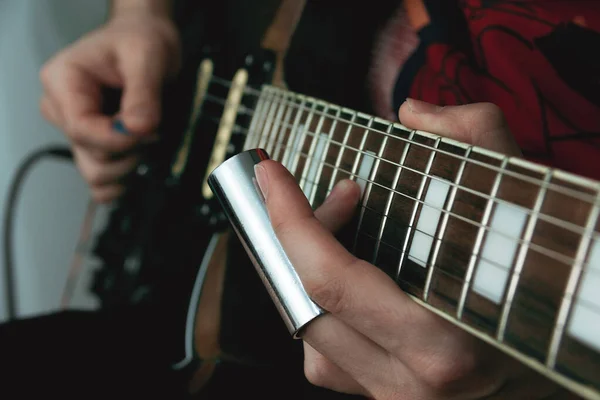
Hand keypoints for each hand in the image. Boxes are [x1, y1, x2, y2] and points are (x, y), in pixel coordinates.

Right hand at [39, 9, 179, 202]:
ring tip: (149, 137)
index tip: (149, 131)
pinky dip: (124, 180)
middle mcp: (62, 110)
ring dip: (131, 165)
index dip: (118, 139)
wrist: (148, 42)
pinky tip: (141, 161)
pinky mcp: (93, 148)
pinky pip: (101, 183)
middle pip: (91, 156)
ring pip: (97, 174)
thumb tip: (138, 128)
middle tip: (155, 126)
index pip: (81, 129)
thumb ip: (143, 94)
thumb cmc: (141, 41)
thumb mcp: (147, 57)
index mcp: (62, 82)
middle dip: (131, 150)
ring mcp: (76, 132)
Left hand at [256, 101, 568, 398]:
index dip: (290, 219)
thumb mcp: (531, 200)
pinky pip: (332, 360)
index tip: (270, 175)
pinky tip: (353, 282)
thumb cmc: (559, 280)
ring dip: (309, 277)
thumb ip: (477, 137)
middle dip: (300, 240)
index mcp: (446, 345)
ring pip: (312, 338)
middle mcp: (414, 388)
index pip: (329, 280)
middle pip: (307, 307)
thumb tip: (412, 113)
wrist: (583, 341)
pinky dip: (326, 313)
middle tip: (326, 197)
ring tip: (341, 234)